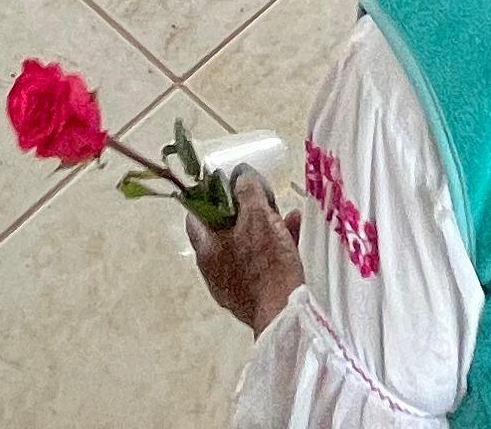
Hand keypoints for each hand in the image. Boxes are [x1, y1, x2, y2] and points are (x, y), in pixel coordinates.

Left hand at [186, 172, 304, 335]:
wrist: (284, 313)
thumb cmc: (266, 265)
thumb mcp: (258, 218)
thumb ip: (247, 192)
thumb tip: (240, 176)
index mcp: (207, 250)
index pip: (196, 215)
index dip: (209, 195)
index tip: (227, 184)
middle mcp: (214, 269)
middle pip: (223, 230)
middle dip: (244, 211)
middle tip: (262, 199)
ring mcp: (233, 285)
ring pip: (246, 246)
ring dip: (265, 228)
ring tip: (286, 215)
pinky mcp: (253, 296)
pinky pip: (261, 264)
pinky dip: (275, 248)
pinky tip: (295, 234)